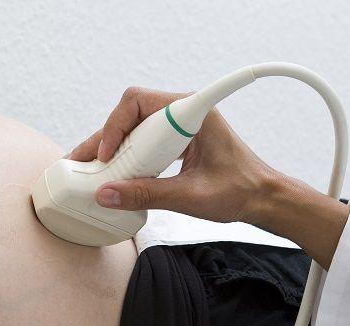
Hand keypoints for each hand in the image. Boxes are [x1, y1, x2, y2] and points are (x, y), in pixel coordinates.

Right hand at [68, 86, 349, 267]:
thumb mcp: (189, 196)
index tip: (106, 155)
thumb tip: (107, 194)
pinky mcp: (178, 142)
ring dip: (115, 151)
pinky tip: (119, 177)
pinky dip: (129, 158)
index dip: (115, 126)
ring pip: (135, 129)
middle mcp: (184, 114)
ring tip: (95, 173)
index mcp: (193, 114)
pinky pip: (145, 142)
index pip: (138, 102)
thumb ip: (146, 195)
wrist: (262, 199)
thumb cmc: (240, 191)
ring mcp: (180, 127)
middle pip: (130, 115)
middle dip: (105, 140)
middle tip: (86, 165)